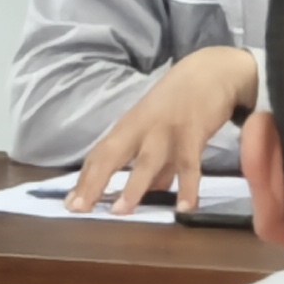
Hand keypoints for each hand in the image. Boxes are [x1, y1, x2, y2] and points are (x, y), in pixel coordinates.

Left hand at [67, 50, 257, 215]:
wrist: (212, 71)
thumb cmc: (180, 103)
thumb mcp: (160, 131)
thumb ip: (155, 166)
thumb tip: (148, 195)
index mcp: (129, 127)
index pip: (100, 155)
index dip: (85, 180)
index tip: (70, 205)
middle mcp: (141, 128)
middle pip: (111, 155)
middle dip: (94, 181)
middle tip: (79, 209)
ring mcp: (166, 130)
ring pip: (146, 161)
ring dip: (133, 187)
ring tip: (120, 212)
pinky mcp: (193, 133)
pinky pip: (189, 165)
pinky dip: (188, 187)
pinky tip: (184, 209)